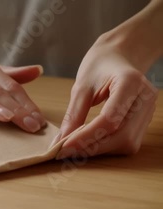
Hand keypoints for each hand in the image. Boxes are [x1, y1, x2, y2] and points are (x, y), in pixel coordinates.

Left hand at [56, 34, 158, 158]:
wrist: (119, 56)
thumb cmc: (99, 66)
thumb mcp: (81, 86)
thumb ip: (73, 114)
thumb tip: (61, 142)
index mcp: (130, 83)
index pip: (110, 119)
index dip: (86, 137)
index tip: (63, 146)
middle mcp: (145, 98)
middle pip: (121, 136)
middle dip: (91, 147)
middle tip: (65, 152)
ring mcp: (149, 111)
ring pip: (126, 143)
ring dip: (98, 150)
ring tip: (74, 148)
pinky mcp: (145, 120)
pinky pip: (127, 141)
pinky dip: (106, 146)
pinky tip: (88, 144)